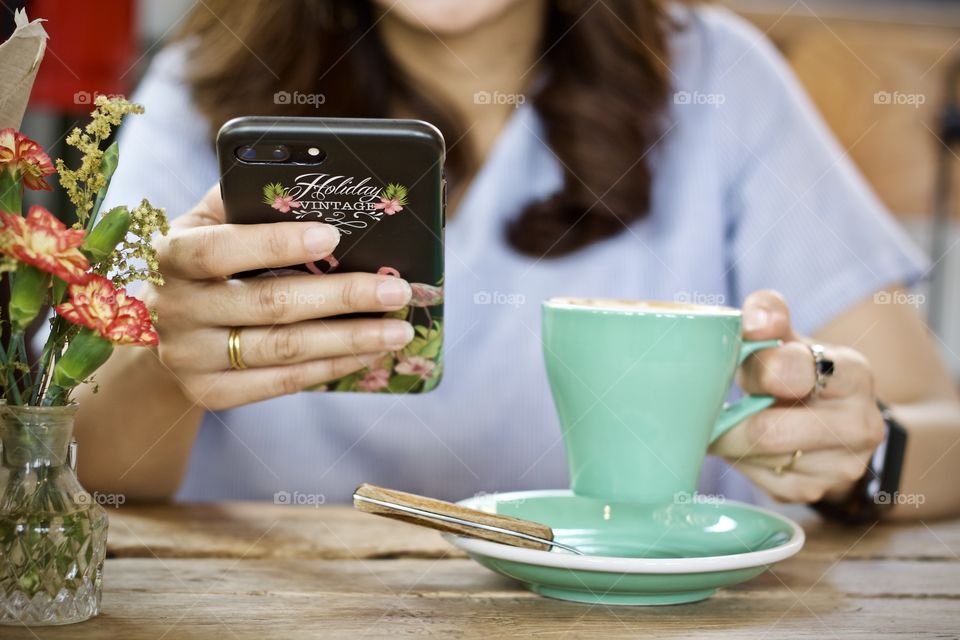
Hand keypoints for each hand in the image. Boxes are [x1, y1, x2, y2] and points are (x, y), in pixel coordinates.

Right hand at [145, 185, 414, 409]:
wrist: (164, 331)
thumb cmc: (208, 263)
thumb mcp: (211, 223)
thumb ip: (248, 200)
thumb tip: (316, 183)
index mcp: (171, 254)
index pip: (219, 250)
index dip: (274, 243)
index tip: (333, 236)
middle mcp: (175, 309)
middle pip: (269, 304)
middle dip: (342, 296)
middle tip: (397, 290)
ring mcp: (190, 357)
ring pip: (284, 349)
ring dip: (350, 339)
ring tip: (399, 329)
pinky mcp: (211, 393)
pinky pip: (283, 382)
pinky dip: (332, 367)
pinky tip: (369, 353)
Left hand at [709, 290, 884, 502]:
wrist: (832, 418)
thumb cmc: (796, 370)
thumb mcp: (787, 336)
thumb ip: (768, 315)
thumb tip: (755, 322)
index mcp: (853, 373)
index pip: (794, 371)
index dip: (756, 369)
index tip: (739, 367)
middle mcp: (860, 423)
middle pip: (770, 431)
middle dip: (731, 420)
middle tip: (709, 408)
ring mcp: (843, 465)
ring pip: (761, 459)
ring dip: (733, 442)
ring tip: (727, 423)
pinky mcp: (817, 491)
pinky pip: (762, 482)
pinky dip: (743, 462)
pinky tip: (745, 445)